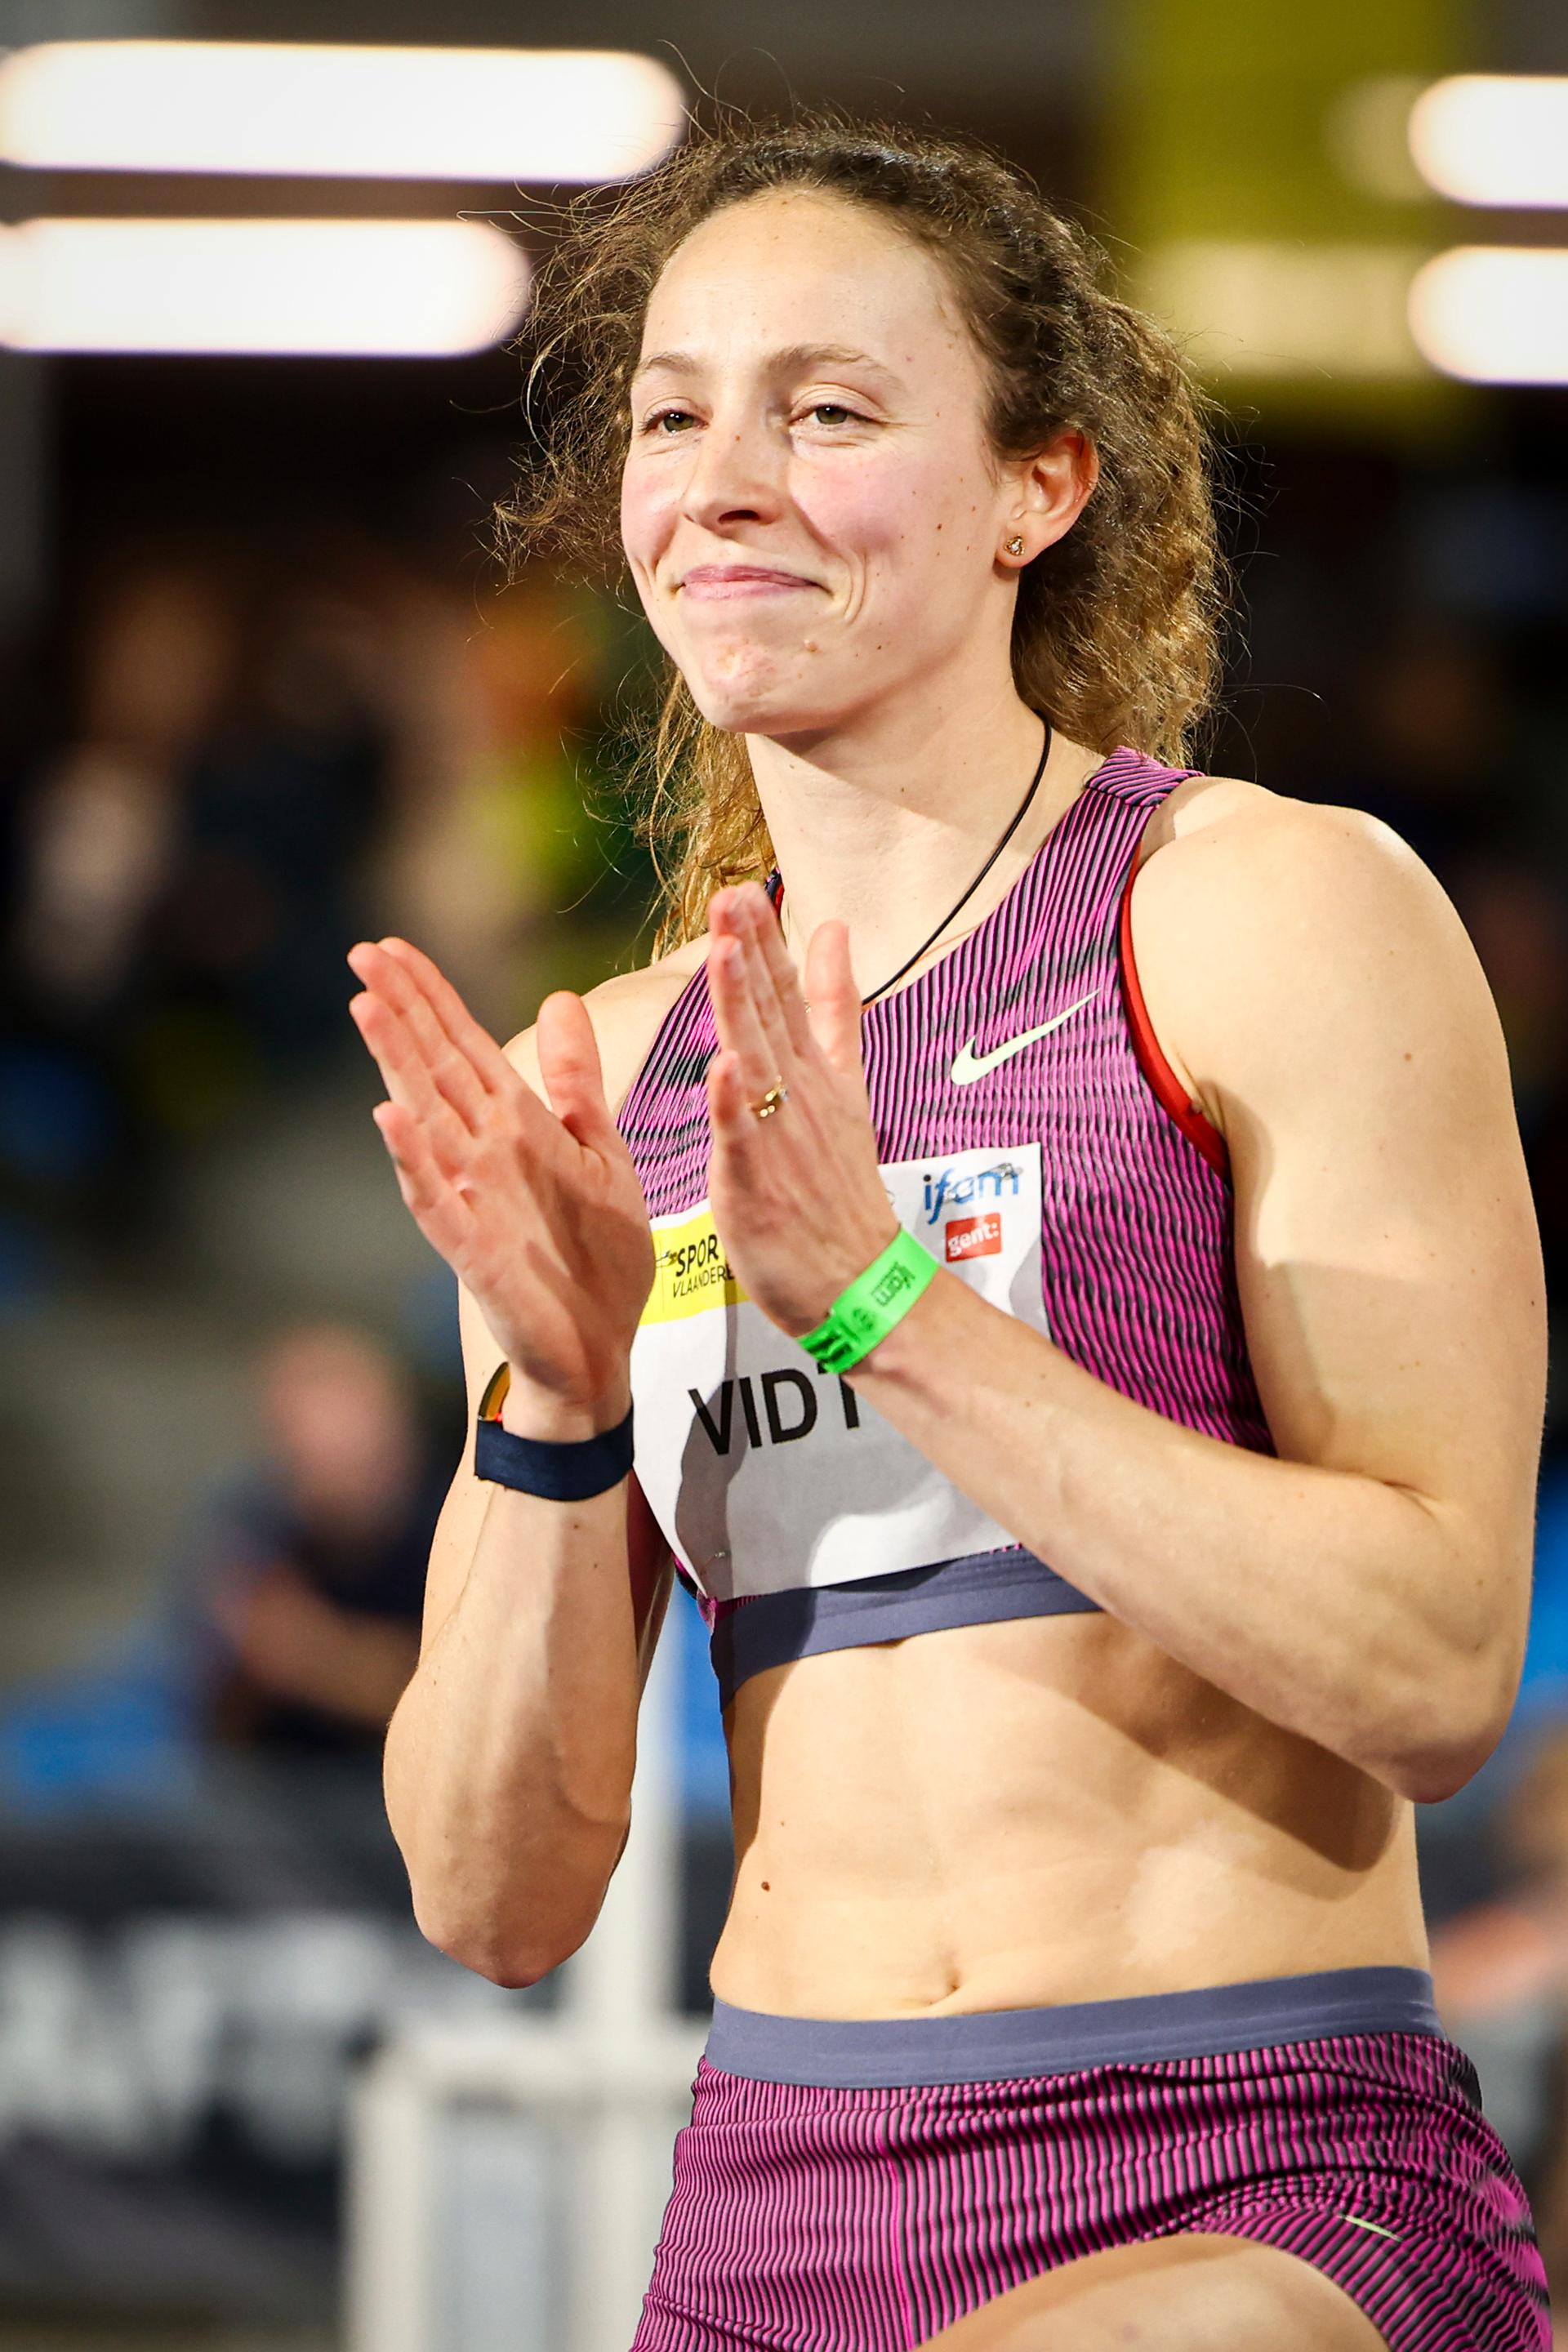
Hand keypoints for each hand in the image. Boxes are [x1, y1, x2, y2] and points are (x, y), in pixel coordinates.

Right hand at [346, 936, 653, 1419]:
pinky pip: (435, 1201)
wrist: (599, 1349)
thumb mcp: (602, 1152)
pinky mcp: (475, 1252)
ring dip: (396, 1065)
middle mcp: (484, 1155)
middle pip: (435, 1069)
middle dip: (402, 1011)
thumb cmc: (597, 1257)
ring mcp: (473, 1201)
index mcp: (516, 1127)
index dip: (431, 996)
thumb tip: (561, 998)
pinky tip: (387, 1119)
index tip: (393, 945)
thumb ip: (576, 1082)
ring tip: (367, 1007)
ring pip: (426, 1120)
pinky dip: (412, 1161)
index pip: (464, 1047)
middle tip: (362, 952)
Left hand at [705, 884, 896, 1334]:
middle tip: (732, 894)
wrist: (862, 1284)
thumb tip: (833, 934)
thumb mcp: (846, 1087)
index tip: (747, 887)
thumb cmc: (839, 1194)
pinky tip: (724, 1064)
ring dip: (742, 1004)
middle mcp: (800, 1095)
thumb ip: (834, 1011)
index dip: (768, 941)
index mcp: (816, 1074)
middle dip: (752, 951)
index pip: (789, 994)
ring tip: (726, 950)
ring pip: (757, 1057)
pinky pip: (744, 1135)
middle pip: (772, 1012)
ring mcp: (782, 1135)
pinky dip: (735, 1100)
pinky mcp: (760, 1181)